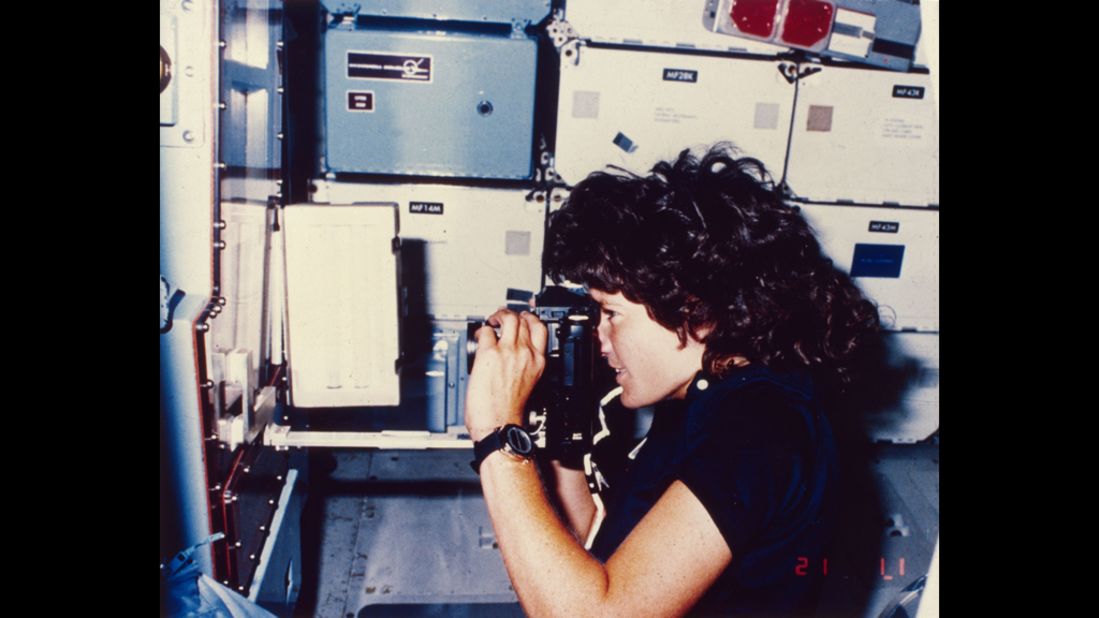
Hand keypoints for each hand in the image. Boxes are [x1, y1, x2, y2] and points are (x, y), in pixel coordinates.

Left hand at [465, 309, 547, 441]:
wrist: (500, 424)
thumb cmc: (511, 411)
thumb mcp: (529, 383)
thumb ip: (524, 365)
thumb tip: (512, 354)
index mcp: (538, 362)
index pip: (541, 329)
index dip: (531, 318)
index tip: (525, 317)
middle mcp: (526, 354)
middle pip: (523, 320)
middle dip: (512, 314)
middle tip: (503, 317)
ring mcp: (508, 352)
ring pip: (508, 319)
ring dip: (499, 315)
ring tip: (492, 320)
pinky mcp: (489, 355)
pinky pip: (485, 332)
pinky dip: (481, 331)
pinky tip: (479, 336)